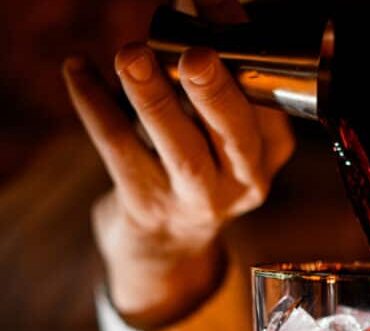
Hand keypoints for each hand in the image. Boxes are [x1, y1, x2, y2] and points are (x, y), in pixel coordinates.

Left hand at [63, 0, 294, 327]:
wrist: (169, 242)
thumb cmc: (198, 171)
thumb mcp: (225, 141)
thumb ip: (219, 92)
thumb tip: (191, 9)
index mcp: (265, 157)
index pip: (264, 109)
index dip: (245, 63)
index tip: (219, 13)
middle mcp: (240, 184)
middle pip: (235, 139)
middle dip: (216, 94)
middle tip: (196, 57)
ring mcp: (196, 202)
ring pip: (182, 154)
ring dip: (156, 102)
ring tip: (131, 57)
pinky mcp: (148, 207)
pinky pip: (122, 154)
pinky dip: (98, 108)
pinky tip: (79, 70)